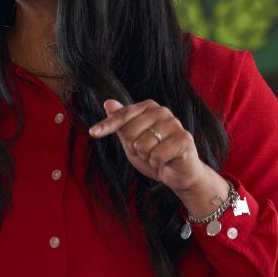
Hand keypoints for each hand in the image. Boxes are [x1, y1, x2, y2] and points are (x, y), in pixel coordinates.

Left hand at [89, 99, 224, 203]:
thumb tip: (108, 102)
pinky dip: (157, 163)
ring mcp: (174, 124)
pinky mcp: (184, 139)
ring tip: (157, 155)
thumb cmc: (153, 154)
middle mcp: (162, 111)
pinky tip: (166, 160)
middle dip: (134, 148)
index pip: (122, 115)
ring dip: (146, 156)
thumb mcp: (131, 140)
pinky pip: (156, 155)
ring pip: (142, 145)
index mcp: (149, 107)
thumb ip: (120, 123)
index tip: (93, 133)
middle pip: (129, 131)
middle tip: (147, 151)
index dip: (107, 126)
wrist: (177, 173)